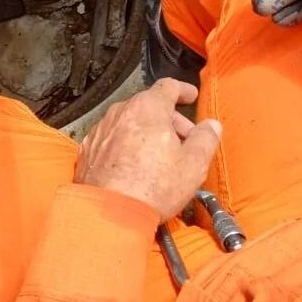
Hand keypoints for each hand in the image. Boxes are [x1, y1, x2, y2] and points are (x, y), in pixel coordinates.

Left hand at [74, 78, 221, 220]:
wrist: (109, 214)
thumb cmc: (152, 188)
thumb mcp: (193, 165)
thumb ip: (205, 139)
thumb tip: (211, 126)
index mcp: (147, 108)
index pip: (167, 87)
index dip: (182, 90)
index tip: (189, 95)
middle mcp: (120, 112)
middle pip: (149, 105)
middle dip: (169, 118)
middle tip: (184, 138)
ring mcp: (101, 129)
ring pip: (129, 121)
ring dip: (147, 130)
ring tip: (160, 154)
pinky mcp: (89, 149)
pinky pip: (113, 138)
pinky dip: (126, 143)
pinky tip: (135, 164)